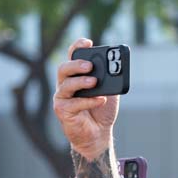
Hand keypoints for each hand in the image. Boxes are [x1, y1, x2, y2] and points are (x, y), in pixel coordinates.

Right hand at [53, 38, 119, 160]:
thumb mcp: (109, 91)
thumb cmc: (101, 110)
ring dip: (81, 82)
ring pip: (66, 84)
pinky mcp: (62, 110)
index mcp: (76, 75)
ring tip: (95, 82)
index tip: (88, 43)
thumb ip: (110, 80)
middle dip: (76, 65)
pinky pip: (74, 103)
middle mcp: (65, 83)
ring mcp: (62, 97)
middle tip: (90, 66)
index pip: (72, 56)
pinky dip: (88, 101)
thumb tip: (116, 68)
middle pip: (64, 68)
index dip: (77, 47)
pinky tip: (100, 99)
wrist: (99, 134)